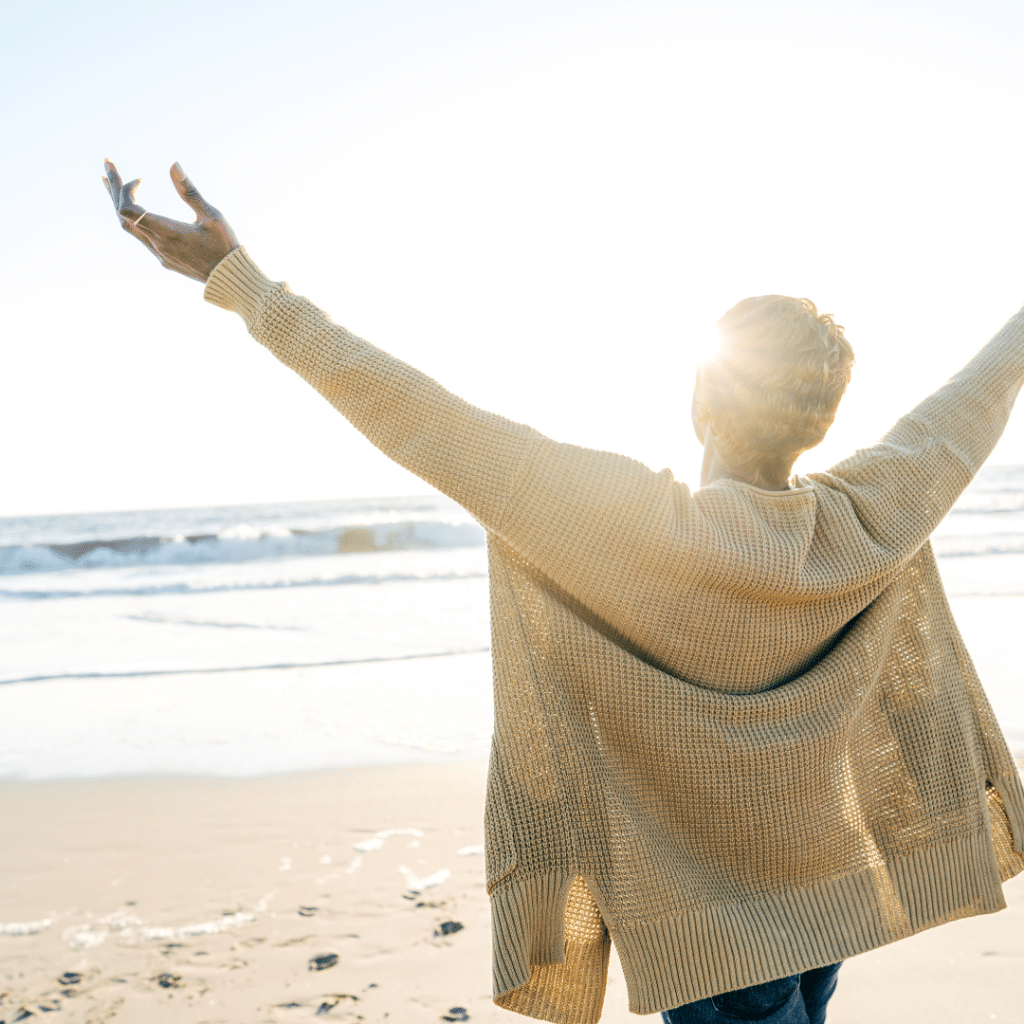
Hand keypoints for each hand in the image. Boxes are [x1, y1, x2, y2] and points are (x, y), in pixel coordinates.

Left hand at [102, 159, 239, 282]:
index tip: (141, 178)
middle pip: (121, 215)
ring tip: (112, 184)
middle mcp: (158, 244)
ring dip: (119, 204)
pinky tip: (135, 210)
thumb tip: (173, 164)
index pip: (127, 208)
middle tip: (107, 164)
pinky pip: (140, 237)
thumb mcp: (212, 215)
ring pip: (128, 227)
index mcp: (167, 232)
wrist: (230, 279)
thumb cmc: (225, 246)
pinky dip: (132, 219)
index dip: (126, 189)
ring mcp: (159, 254)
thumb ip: (189, 191)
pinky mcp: (164, 259)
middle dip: (114, 188)